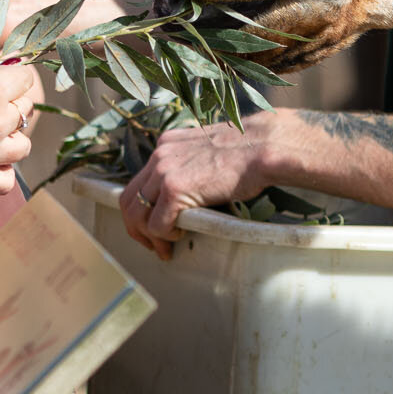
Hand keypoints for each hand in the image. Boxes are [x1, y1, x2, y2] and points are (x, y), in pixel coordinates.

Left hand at [121, 120, 273, 258]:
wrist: (263, 146)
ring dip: (149, 237)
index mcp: (166, 144)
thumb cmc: (248, 152)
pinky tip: (181, 236)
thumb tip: (191, 190)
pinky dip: (165, 236)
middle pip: (129, 199)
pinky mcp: (175, 188)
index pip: (138, 182)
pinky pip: (157, 223)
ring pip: (138, 214)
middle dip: (137, 228)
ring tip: (166, 249)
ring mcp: (164, 171)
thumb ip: (192, 166)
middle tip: (154, 245)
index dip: (141, 209)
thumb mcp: (208, 152)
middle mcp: (159, 155)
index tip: (153, 227)